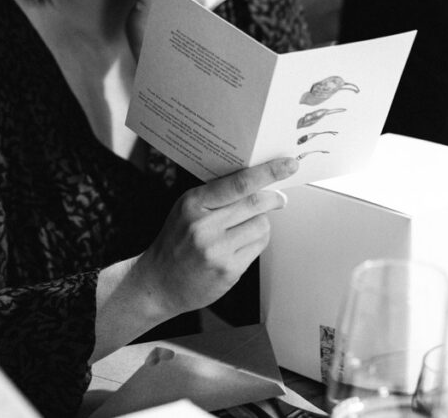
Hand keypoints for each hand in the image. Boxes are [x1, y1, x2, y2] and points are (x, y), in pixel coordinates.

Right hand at [131, 157, 297, 320]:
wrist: (160, 282)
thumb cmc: (176, 241)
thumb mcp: (186, 209)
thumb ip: (216, 195)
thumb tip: (257, 183)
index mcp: (193, 203)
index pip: (238, 183)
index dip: (267, 172)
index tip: (287, 165)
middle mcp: (204, 226)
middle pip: (255, 203)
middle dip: (274, 198)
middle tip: (279, 197)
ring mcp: (217, 251)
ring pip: (261, 225)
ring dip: (262, 222)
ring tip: (246, 228)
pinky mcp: (228, 270)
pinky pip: (258, 247)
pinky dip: (256, 241)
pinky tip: (241, 244)